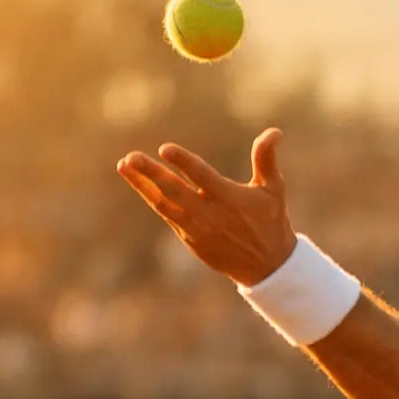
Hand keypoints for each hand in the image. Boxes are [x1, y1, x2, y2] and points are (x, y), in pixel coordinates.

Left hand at [117, 127, 297, 286]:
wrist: (267, 267)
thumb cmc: (271, 221)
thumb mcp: (274, 189)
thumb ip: (266, 159)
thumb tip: (274, 132)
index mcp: (230, 199)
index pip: (202, 177)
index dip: (183, 162)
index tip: (165, 150)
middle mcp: (210, 215)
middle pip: (175, 191)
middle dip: (151, 174)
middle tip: (130, 158)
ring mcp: (197, 229)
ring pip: (164, 204)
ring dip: (142, 184)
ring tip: (124, 166)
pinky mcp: (190, 240)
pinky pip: (167, 215)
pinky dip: (152, 198)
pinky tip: (139, 183)